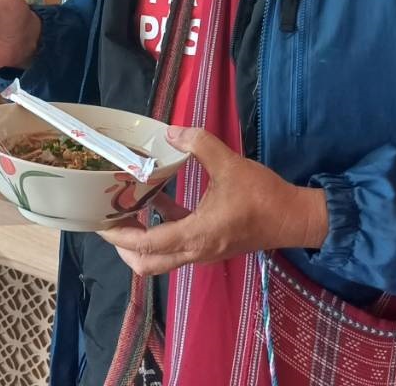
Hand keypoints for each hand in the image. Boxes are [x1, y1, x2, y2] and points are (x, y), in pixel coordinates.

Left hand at [98, 128, 328, 276]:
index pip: (148, 245)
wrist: (294, 218)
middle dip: (124, 247)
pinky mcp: (210, 246)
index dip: (120, 237)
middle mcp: (196, 250)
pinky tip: (157, 202)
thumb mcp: (231, 164)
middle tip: (109, 221)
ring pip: (162, 258)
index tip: (100, 224)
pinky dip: (162, 229)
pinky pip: (177, 245)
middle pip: (148, 264)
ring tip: (126, 211)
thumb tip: (173, 130)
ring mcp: (203, 252)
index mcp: (197, 234)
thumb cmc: (264, 196)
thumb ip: (200, 144)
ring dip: (141, 240)